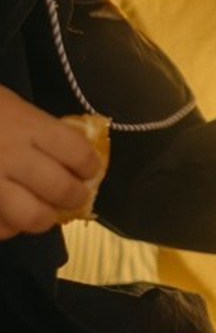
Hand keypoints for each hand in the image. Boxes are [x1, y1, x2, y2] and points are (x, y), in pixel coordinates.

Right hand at [0, 87, 101, 238]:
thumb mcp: (5, 103)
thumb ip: (33, 127)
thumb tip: (68, 153)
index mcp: (24, 123)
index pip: (76, 151)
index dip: (90, 165)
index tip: (90, 170)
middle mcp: (10, 154)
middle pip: (60, 188)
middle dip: (74, 197)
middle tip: (74, 197)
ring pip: (31, 217)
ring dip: (43, 219)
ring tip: (43, 214)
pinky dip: (7, 229)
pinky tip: (7, 220)